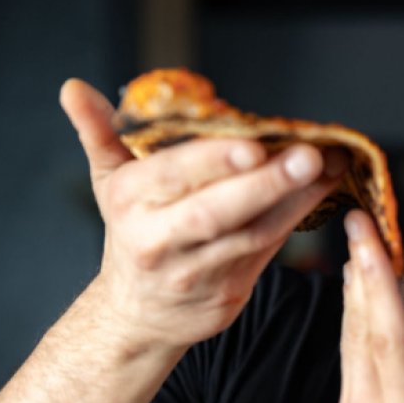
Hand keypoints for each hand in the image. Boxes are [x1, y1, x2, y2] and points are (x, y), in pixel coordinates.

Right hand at [60, 78, 344, 347]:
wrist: (137, 312)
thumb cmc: (133, 230)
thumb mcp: (109, 183)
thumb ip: (100, 134)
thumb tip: (74, 90)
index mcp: (129, 202)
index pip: (173, 176)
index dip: (214, 160)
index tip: (255, 144)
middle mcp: (158, 240)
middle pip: (215, 212)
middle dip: (266, 183)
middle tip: (309, 155)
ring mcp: (195, 272)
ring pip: (251, 234)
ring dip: (296, 199)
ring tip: (329, 166)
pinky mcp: (227, 293)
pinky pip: (267, 251)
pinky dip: (297, 220)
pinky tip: (324, 190)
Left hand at [336, 210, 403, 402]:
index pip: (391, 341)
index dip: (379, 283)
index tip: (366, 235)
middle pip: (363, 330)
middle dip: (361, 269)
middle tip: (358, 220)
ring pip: (351, 339)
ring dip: (355, 289)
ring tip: (360, 246)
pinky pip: (349, 355)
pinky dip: (354, 316)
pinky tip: (359, 298)